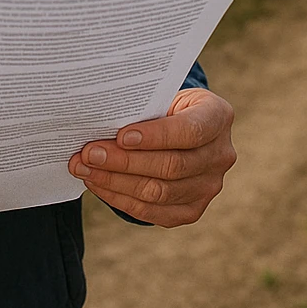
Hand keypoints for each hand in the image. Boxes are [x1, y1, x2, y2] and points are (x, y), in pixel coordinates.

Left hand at [68, 88, 234, 226]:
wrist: (182, 127)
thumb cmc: (166, 105)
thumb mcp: (163, 96)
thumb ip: (142, 109)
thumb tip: (99, 124)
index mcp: (218, 117)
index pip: (189, 131)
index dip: (156, 136)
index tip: (121, 136)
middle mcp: (220, 155)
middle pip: (171, 166)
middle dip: (124, 161)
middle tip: (89, 154)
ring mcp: (209, 186)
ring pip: (159, 192)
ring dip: (115, 182)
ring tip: (85, 168)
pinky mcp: (193, 210)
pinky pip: (153, 212)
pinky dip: (120, 199)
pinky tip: (97, 183)